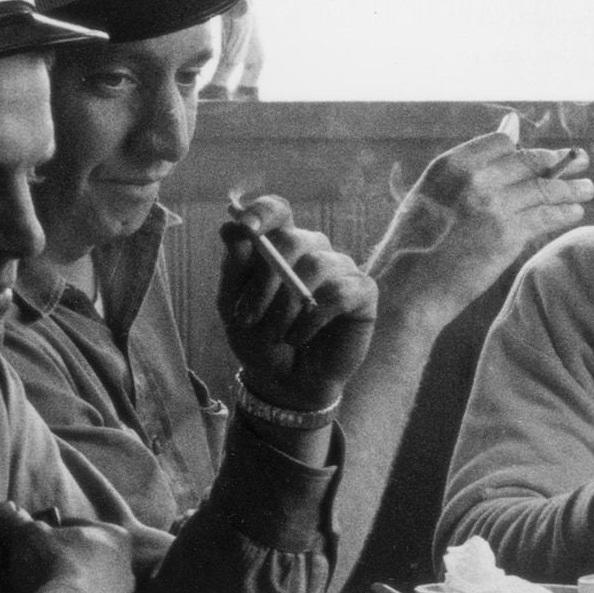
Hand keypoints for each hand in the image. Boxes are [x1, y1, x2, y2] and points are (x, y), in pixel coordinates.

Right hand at [0, 501, 133, 592]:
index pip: (79, 528)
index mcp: (116, 536)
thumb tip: (4, 510)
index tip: (35, 542)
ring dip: (65, 589)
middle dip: (60, 564)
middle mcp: (126, 567)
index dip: (52, 534)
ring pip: (88, 588)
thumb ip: (16, 522)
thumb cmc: (54, 566)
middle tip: (34, 570)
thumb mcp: (28, 536)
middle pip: (85, 559)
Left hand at [220, 195, 378, 413]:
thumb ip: (234, 268)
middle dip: (264, 281)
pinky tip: (299, 337)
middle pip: (292, 239)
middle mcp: (312, 250)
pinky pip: (339, 293)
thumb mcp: (234, 307)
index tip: (247, 228)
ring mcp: (340, 268)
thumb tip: (230, 227)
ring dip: (286, 306)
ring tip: (276, 335)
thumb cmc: (259, 340)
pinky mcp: (363, 292)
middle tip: (248, 318)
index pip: (278, 210)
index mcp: (279, 246)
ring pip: (316, 266)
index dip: (263, 212)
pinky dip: (312, 319)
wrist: (286, 383)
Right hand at [365, 130, 593, 325]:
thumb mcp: (430, 193)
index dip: (523, 149)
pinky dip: (564, 212)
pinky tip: (574, 212)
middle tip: (579, 162)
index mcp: (451, 165)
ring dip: (570, 188)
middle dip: (556, 163)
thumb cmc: (414, 243)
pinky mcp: (508, 235)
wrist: (407, 288)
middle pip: (528, 162)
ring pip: (543, 188)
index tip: (539, 156)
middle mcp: (475, 179)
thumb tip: (511, 125)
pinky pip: (546, 216)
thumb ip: (469, 163)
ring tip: (587, 189)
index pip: (502, 143)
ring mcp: (493, 206)